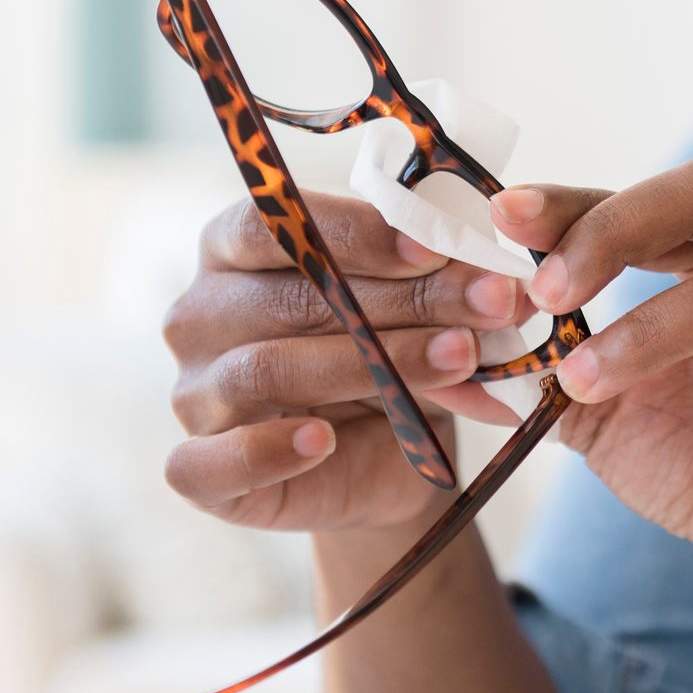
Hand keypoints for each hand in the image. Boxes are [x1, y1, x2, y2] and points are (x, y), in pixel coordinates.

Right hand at [161, 193, 528, 532]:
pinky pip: (207, 462)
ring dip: (370, 364)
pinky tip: (322, 440)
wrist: (384, 464)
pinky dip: (265, 451)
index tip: (434, 248)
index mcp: (235, 248)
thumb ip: (443, 293)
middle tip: (489, 305)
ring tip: (456, 361)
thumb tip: (501, 286)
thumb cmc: (389, 361)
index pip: (274, 222)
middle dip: (401, 301)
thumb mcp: (420, 314)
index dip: (355, 233)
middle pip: (287, 297)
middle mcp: (200, 313)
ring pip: (265, 369)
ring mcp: (192, 392)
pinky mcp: (197, 470)